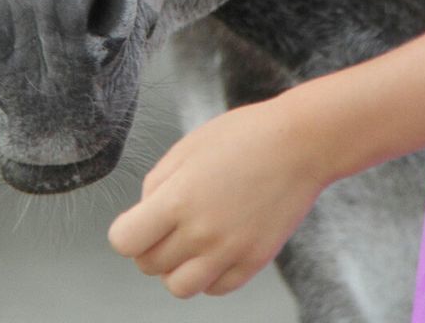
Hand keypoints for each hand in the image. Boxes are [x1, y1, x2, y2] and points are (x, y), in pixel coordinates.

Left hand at [108, 97, 324, 298]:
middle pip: (149, 265)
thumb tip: (143, 215)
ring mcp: (229, 251)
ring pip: (179, 287)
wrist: (298, 144)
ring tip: (188, 240)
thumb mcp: (187, 147)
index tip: (137, 221)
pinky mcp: (254, 261)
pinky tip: (215, 247)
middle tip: (166, 224)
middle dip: (149, 246)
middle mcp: (201, 231)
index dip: (126, 231)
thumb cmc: (242, 136)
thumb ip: (156, 184)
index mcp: (178, 198)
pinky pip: (216, 288)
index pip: (126, 241)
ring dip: (175, 268)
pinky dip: (208, 274)